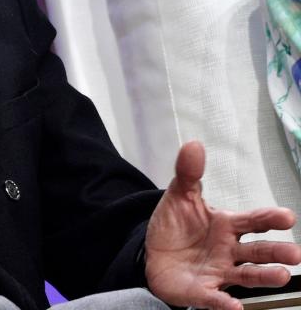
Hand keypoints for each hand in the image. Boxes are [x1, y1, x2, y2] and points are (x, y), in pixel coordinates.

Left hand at [145, 141, 300, 309]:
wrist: (152, 253)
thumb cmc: (176, 226)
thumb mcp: (179, 196)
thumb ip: (189, 174)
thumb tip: (193, 145)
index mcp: (227, 225)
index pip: (253, 220)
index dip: (269, 218)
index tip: (287, 216)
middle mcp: (229, 250)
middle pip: (257, 251)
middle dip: (276, 252)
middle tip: (294, 253)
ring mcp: (219, 272)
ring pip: (247, 276)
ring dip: (264, 276)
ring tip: (282, 276)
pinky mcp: (203, 290)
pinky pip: (215, 298)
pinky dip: (225, 303)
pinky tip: (235, 307)